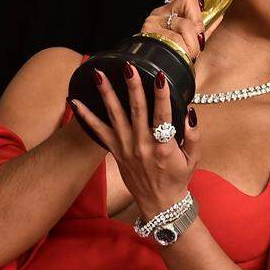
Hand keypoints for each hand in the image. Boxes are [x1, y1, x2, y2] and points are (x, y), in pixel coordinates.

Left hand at [68, 58, 200, 221]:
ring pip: (115, 116)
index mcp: (164, 146)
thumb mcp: (194, 158)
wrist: (160, 203)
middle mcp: (142, 145)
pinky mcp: (115, 151)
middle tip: (128, 67)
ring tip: (98, 75)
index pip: (163, 115)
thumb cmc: (178, 177)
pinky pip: (97, 132)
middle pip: (136, 111)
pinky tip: (74, 102)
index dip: (162, 95)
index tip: (160, 76)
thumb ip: (193, 134)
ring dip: (106, 94)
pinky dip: (85, 117)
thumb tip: (189, 109)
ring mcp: (126, 148)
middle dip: (132, 87)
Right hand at [142, 0, 225, 60]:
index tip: (202, 5)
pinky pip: (177, 39)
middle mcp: (160, 13)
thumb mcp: (193, 38)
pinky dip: (186, 49)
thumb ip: (205, 25)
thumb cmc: (175, 56)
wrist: (158, 72)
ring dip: (193, 42)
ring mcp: (153, 23)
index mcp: (169, 10)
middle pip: (190, 1)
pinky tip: (182, 54)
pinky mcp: (151, 35)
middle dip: (199, 22)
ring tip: (188, 51)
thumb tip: (220, 14)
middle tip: (196, 37)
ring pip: (186, 24)